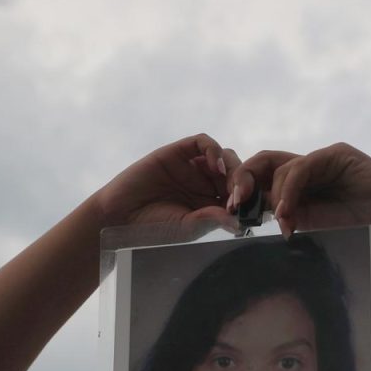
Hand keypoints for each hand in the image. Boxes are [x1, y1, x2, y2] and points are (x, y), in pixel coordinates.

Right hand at [95, 134, 239, 231]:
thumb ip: (212, 220)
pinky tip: (217, 166)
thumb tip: (240, 223)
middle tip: (242, 197)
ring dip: (233, 167)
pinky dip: (214, 150)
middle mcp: (205, 183)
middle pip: (237, 173)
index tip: (251, 211)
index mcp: (211, 203)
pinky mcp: (179, 152)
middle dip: (245, 183)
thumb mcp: (188, 227)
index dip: (249, 200)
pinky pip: (203, 142)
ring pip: (224, 156)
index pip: (240, 194)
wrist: (120, 216)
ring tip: (232, 185)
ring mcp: (193, 166)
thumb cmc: (152, 227)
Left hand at [228, 143, 370, 236]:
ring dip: (275, 197)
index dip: (244, 189)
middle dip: (244, 181)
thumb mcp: (315, 225)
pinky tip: (287, 213)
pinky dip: (290, 191)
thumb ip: (291, 215)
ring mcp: (326, 158)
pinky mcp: (340, 156)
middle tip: (235, 205)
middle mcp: (311, 167)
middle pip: (265, 163)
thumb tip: (253, 216)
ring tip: (282, 223)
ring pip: (283, 168)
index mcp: (302, 184)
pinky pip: (304, 168)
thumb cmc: (361, 234)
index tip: (230, 211)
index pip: (264, 176)